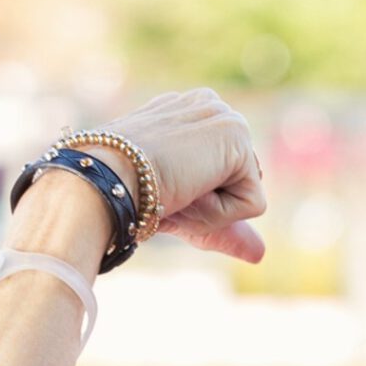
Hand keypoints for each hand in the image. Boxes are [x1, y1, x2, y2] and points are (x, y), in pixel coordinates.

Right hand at [72, 88, 269, 262]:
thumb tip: (261, 256)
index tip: (163, 190)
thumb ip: (221, 224)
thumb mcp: (180, 208)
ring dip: (213, 210)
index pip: (223, 176)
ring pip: (246, 194)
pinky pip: (252, 203)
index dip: (200, 199)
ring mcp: (225, 118)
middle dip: (210, 205)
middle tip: (168, 193)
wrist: (104, 181)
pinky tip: (188, 191)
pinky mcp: (236, 137)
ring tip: (176, 191)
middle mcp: (211, 108)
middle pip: (239, 184)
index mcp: (191, 114)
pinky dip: (221, 212)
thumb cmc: (128, 196)